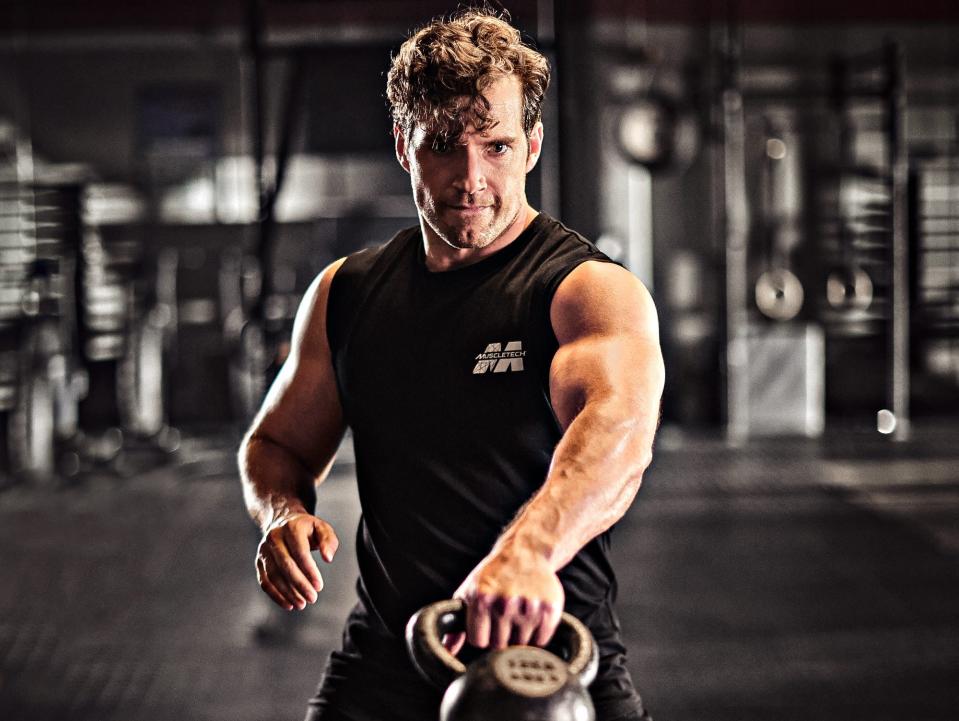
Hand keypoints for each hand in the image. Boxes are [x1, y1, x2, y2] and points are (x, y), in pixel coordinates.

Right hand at [255, 512, 337, 610]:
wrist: (282, 521)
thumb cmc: (306, 528)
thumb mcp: (322, 528)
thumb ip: (329, 541)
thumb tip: (328, 558)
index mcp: (291, 527)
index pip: (300, 552)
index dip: (309, 571)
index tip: (319, 586)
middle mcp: (274, 537)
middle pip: (285, 565)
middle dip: (299, 584)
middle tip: (312, 598)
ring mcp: (264, 550)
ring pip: (274, 575)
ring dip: (287, 593)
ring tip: (302, 604)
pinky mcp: (259, 562)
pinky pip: (265, 581)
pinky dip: (276, 595)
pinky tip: (288, 604)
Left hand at [445, 547, 563, 652]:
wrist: (525, 552)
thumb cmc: (493, 575)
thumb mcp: (469, 592)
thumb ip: (456, 623)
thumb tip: (447, 651)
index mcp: (482, 598)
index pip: (479, 641)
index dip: (482, 635)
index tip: (487, 622)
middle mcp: (505, 603)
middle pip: (500, 645)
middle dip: (500, 635)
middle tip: (504, 616)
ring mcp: (529, 606)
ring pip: (520, 645)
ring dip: (519, 635)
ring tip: (518, 614)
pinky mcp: (550, 609)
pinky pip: (541, 641)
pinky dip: (537, 634)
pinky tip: (532, 616)